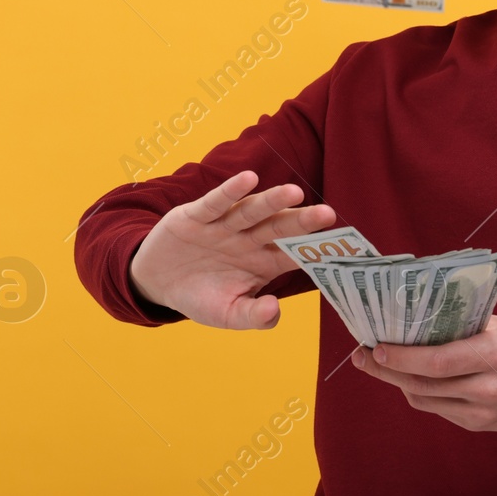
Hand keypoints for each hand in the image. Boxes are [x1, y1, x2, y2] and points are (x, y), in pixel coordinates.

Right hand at [129, 170, 335, 329]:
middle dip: (301, 221)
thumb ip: (252, 316)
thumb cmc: (200, 296)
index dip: (313, 249)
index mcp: (262, 262)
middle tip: (326, 214)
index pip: (292, 253)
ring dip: (271, 201)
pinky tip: (248, 179)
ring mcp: (224, 226)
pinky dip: (230, 191)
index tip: (340, 247)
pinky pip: (216, 203)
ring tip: (293, 193)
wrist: (157, 282)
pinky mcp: (197, 216)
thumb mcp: (226, 314)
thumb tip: (274, 311)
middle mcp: (248, 239)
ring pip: (251, 211)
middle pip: (278, 227)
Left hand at [350, 315, 496, 431]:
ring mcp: (484, 413)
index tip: (375, 346)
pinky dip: (421, 391)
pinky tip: (410, 376)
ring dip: (398, 381)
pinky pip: (438, 408)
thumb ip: (459, 326)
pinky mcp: (479, 426)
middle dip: (386, 369)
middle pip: (423, 384)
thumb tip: (411, 319)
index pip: (437, 361)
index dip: (401, 357)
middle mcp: (489, 388)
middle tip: (362, 355)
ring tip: (380, 363)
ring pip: (425, 399)